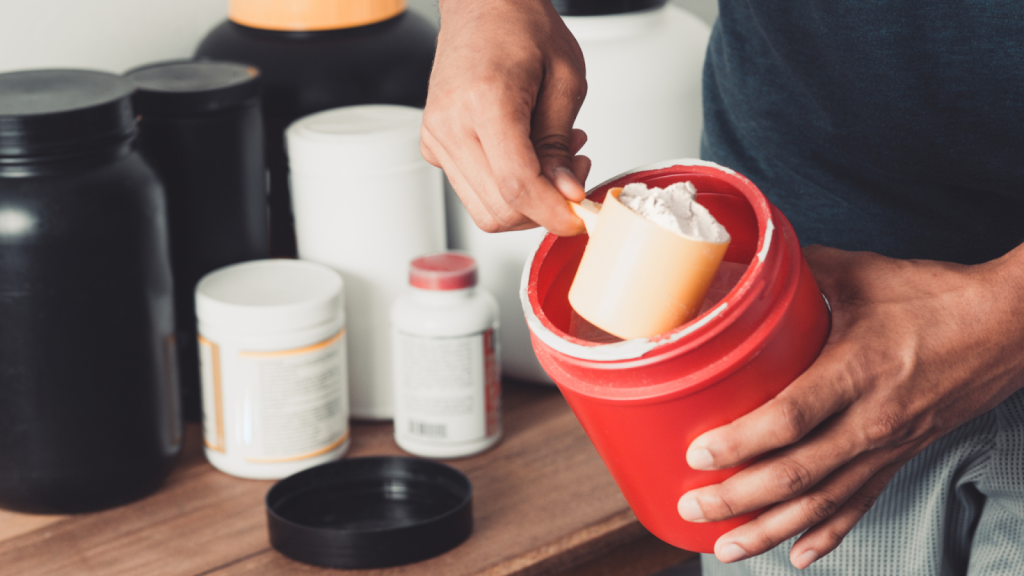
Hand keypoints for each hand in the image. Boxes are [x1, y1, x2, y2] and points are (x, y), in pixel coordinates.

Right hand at [421, 0, 590, 235]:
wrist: (482, 5)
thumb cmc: (521, 27)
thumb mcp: (565, 80)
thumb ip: (560, 144)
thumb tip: (565, 194)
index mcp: (485, 100)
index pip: (517, 185)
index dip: (553, 212)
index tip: (579, 216)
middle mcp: (450, 124)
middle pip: (499, 209)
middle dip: (543, 210)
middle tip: (573, 177)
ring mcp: (436, 137)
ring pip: (484, 209)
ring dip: (526, 202)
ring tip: (554, 160)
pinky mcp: (434, 146)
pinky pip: (473, 191)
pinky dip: (505, 188)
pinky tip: (526, 155)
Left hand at [677, 244, 1023, 568]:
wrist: (1007, 327)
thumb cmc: (936, 297)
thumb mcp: (863, 273)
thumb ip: (802, 271)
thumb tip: (751, 267)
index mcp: (856, 371)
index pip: (789, 419)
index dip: (741, 442)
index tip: (698, 454)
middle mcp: (871, 420)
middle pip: (797, 474)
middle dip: (738, 498)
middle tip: (693, 506)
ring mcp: (888, 446)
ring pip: (822, 502)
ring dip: (771, 528)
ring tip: (728, 546)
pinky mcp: (902, 458)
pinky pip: (860, 505)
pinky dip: (828, 535)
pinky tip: (798, 555)